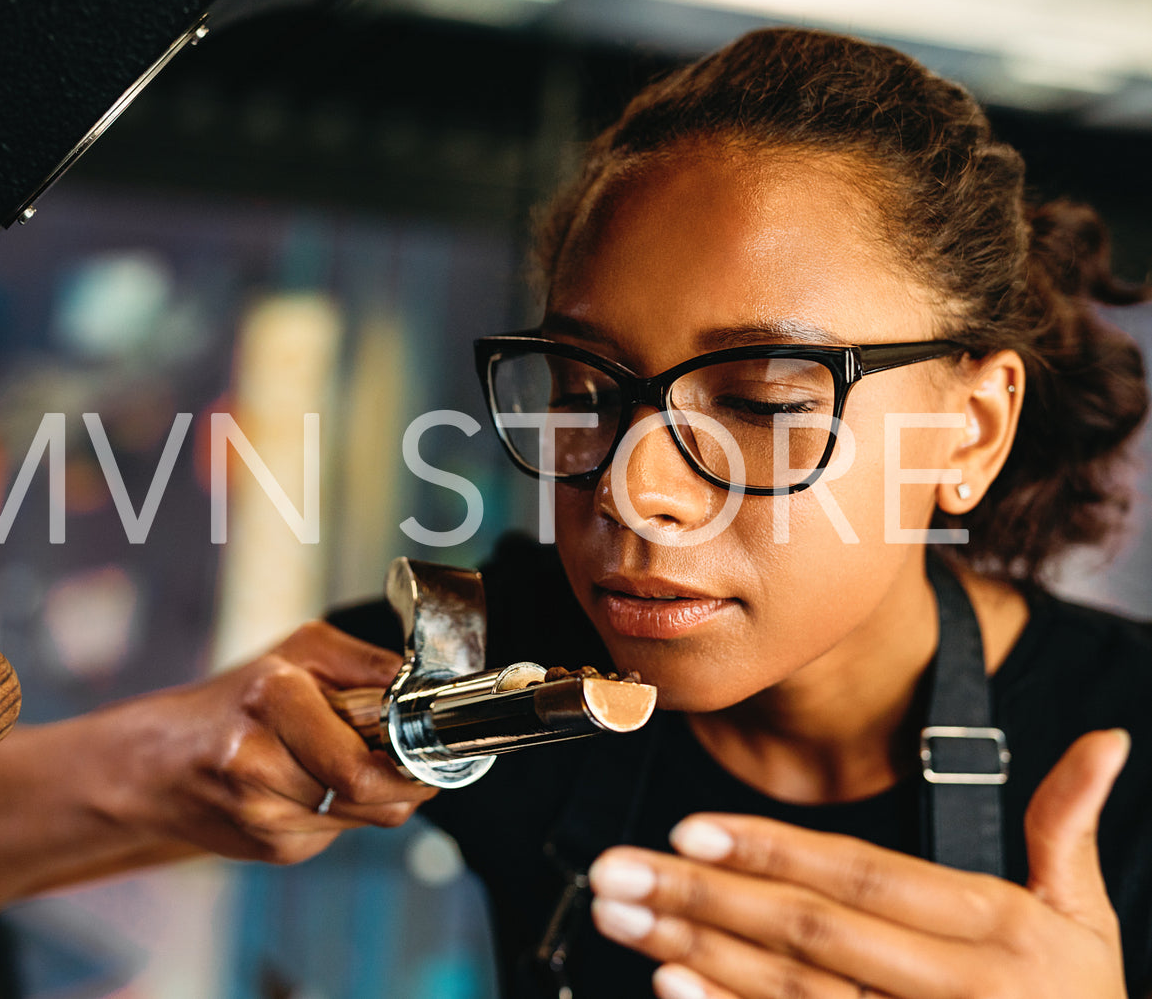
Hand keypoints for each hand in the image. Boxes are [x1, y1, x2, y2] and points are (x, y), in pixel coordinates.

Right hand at [117, 621, 434, 864]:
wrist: (155, 764)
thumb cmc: (235, 701)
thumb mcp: (299, 653)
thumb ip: (367, 664)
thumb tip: (429, 686)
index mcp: (272, 699)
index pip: (362, 767)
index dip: (409, 766)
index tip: (431, 753)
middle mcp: (259, 759)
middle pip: (370, 798)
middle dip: (399, 780)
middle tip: (400, 755)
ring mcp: (259, 812)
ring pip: (360, 820)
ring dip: (369, 795)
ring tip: (338, 760)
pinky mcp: (267, 848)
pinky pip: (335, 834)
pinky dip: (337, 812)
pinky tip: (307, 786)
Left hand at [586, 729, 1131, 998]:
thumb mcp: (1086, 918)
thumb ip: (1066, 827)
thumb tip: (1105, 742)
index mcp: (996, 931)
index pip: (861, 878)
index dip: (772, 850)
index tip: (687, 829)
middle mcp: (951, 990)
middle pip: (806, 933)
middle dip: (700, 897)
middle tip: (614, 871)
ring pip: (788, 992)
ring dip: (692, 951)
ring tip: (619, 917)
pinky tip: (668, 988)